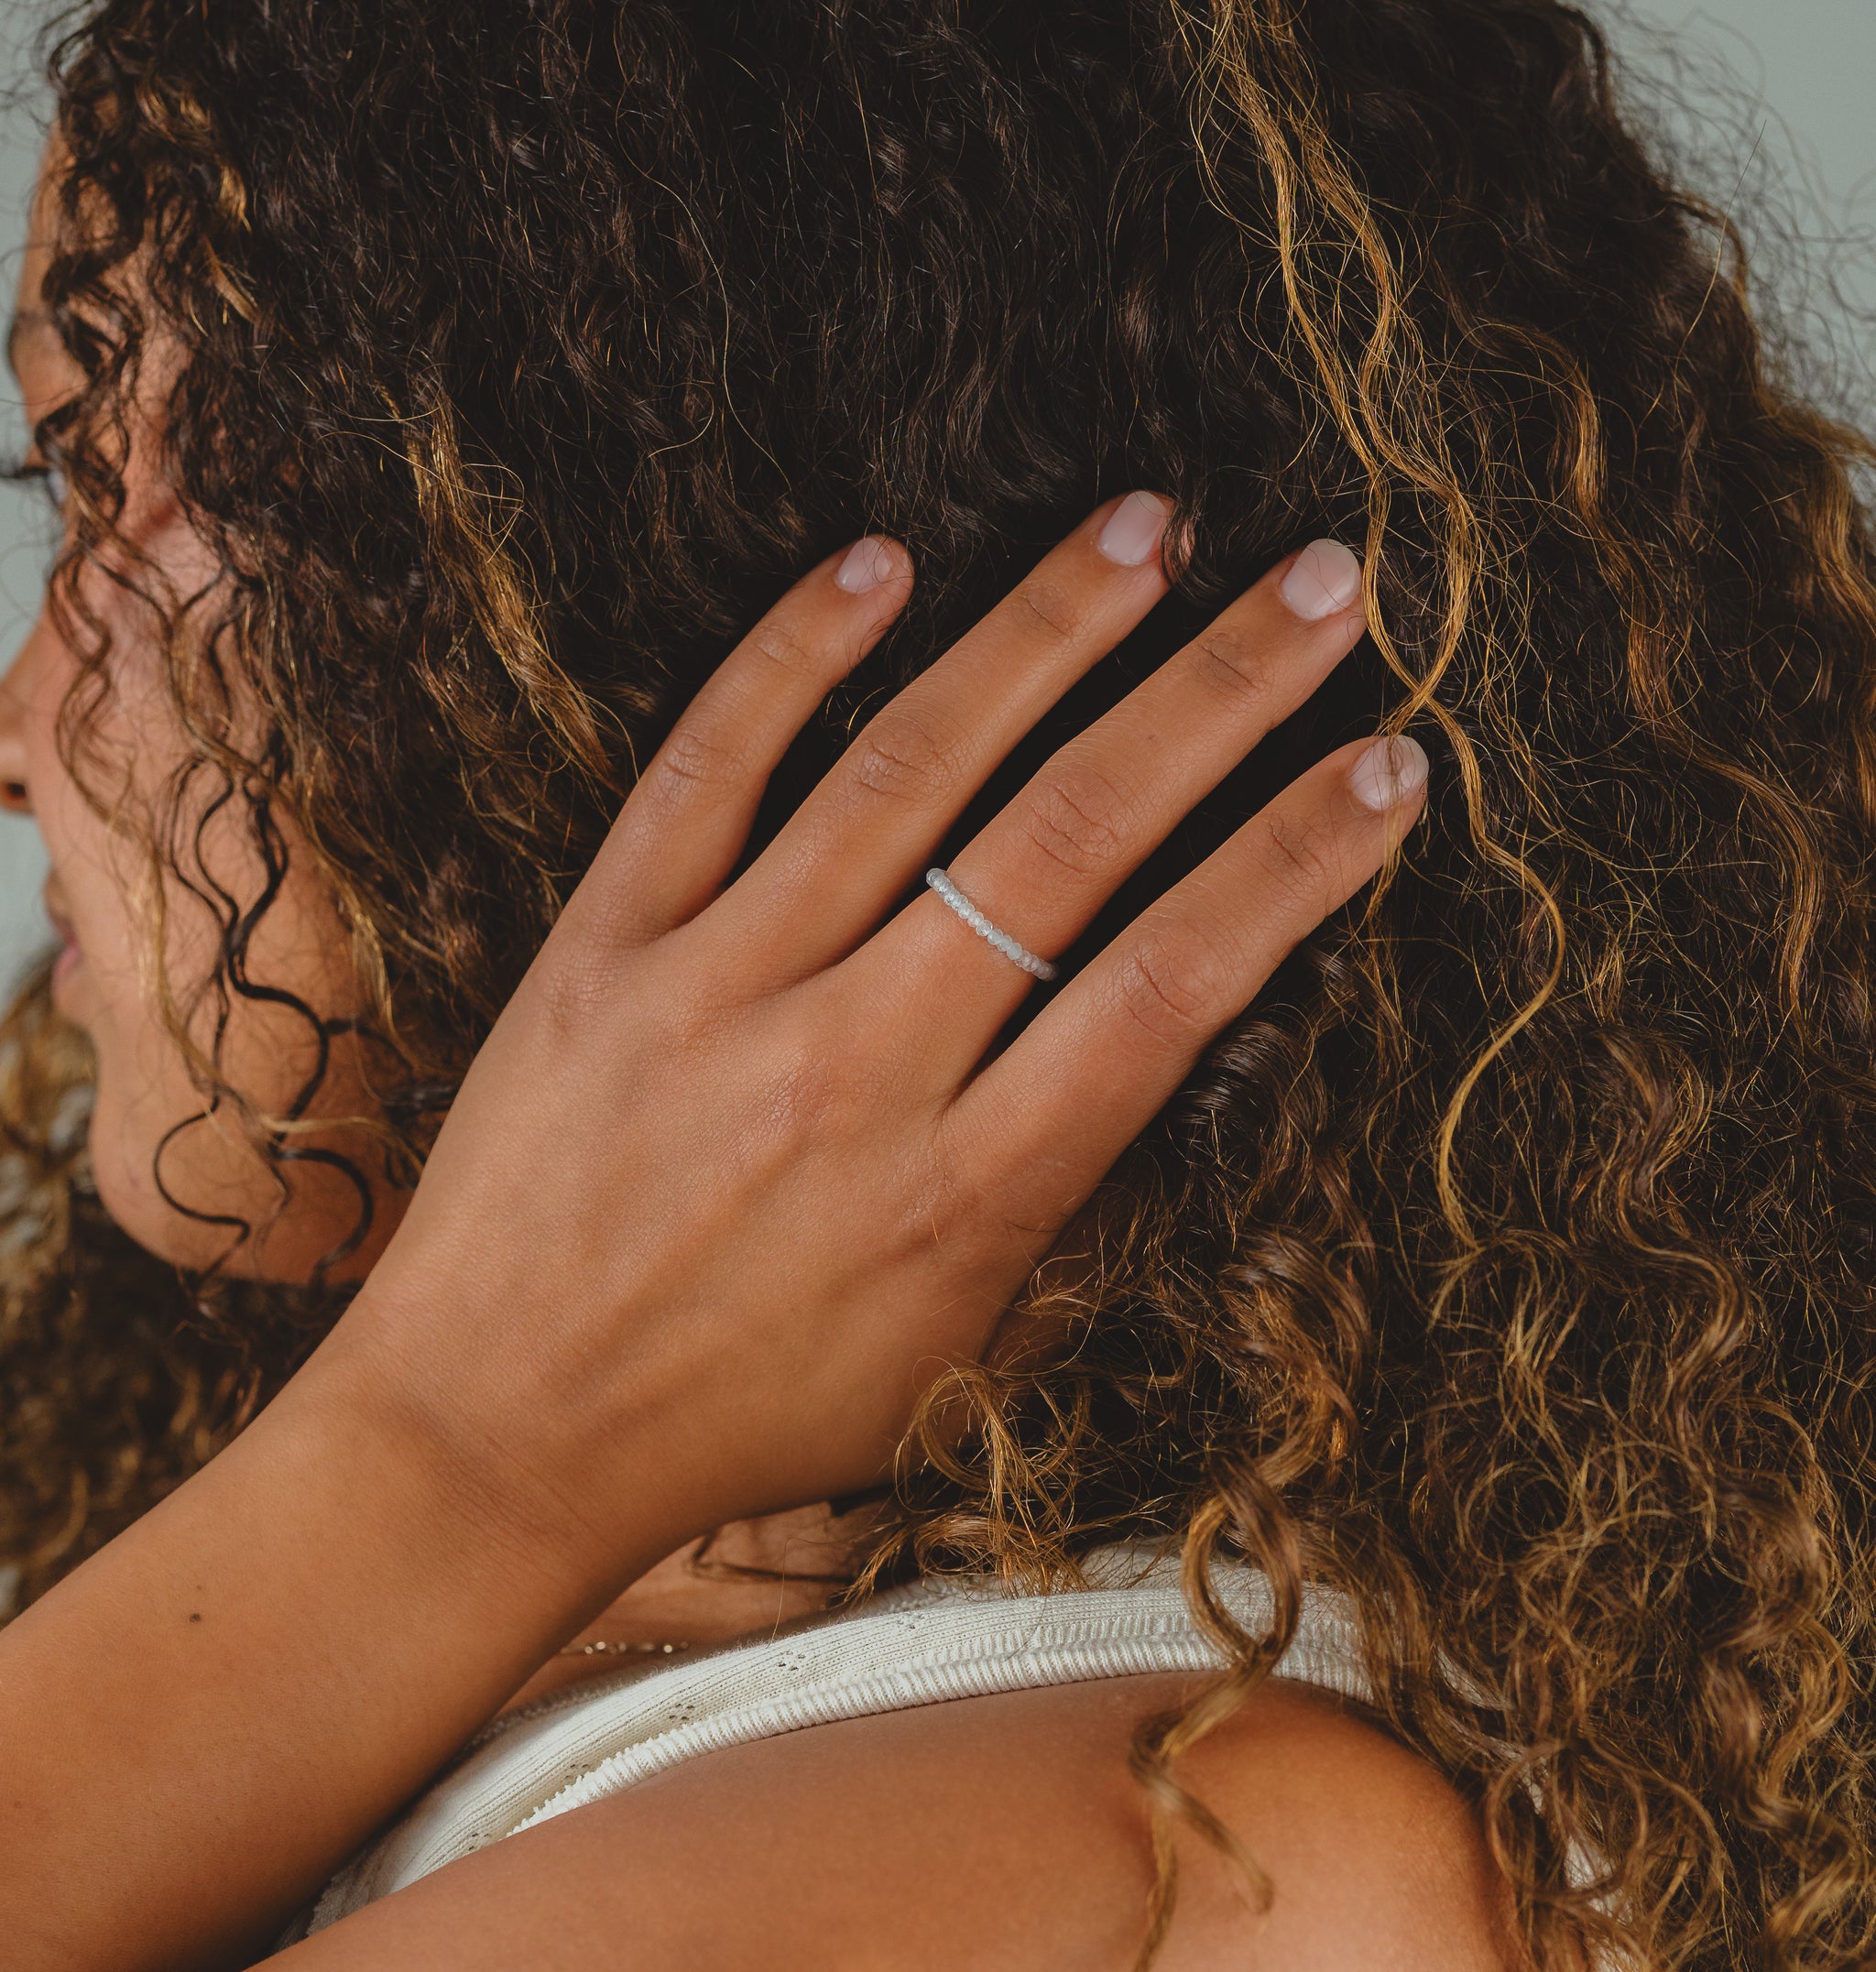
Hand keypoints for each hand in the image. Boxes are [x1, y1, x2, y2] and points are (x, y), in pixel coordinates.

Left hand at [0, 496, 1425, 1971]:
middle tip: (1323, 587)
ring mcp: (716, 989)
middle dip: (1218, 696)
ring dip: (1042, 634)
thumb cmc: (735, 1419)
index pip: (1171, 985)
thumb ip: (1059, 1209)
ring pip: (907, 769)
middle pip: (1069, 839)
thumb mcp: (944, 1359)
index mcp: (960, 1191)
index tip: (1390, 766)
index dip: (1296, 860)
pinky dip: (792, 656)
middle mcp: (851, 1068)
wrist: (488, 1439)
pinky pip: (707, 768)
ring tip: (1147, 531)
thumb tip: (1171, 1055)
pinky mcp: (604, 944)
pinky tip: (880, 560)